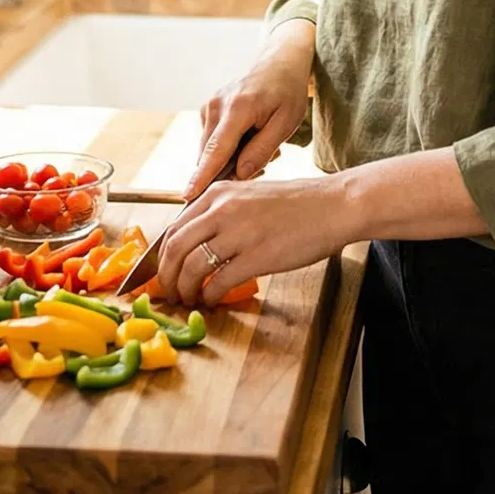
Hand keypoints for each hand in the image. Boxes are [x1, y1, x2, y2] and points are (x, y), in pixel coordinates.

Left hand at [156, 173, 352, 305]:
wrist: (333, 206)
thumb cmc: (296, 205)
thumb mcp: (249, 196)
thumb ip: (221, 214)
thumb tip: (195, 243)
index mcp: (218, 193)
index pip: (174, 229)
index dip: (162, 257)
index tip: (162, 274)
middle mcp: (222, 209)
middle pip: (174, 249)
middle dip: (166, 278)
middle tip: (169, 294)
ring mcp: (238, 232)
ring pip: (190, 267)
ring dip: (185, 290)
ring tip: (189, 300)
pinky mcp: (256, 256)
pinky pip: (218, 282)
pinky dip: (209, 295)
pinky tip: (212, 300)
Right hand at [186, 20, 314, 197]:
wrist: (278, 66)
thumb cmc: (286, 94)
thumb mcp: (286, 123)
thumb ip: (262, 150)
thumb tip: (238, 175)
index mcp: (238, 108)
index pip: (216, 150)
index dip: (203, 176)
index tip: (187, 195)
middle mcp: (217, 106)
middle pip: (211, 155)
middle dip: (231, 169)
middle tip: (265, 160)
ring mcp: (209, 106)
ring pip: (211, 151)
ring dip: (232, 158)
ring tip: (260, 141)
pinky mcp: (207, 110)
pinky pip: (212, 142)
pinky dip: (228, 148)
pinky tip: (249, 137)